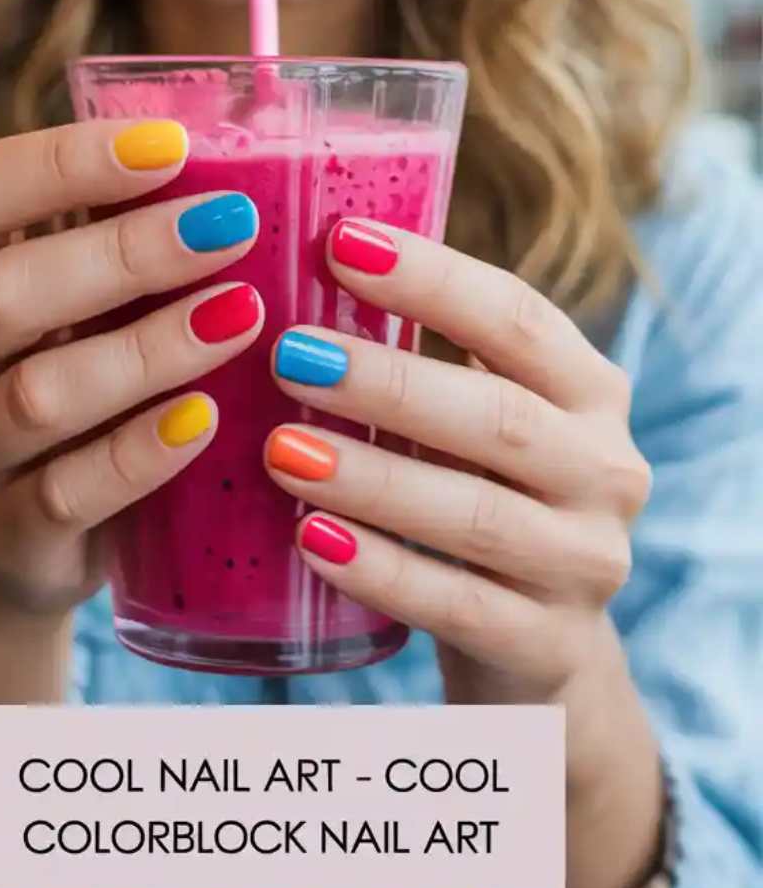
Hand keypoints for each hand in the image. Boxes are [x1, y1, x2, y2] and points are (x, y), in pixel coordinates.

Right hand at [0, 119, 263, 623]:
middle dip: (126, 253)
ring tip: (241, 314)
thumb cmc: (71, 376)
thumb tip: (242, 145)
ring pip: (37, 395)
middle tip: (233, 225)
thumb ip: (125, 229)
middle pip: (1, 292)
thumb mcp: (80, 301)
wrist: (28, 536)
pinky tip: (205, 416)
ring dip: (148, 349)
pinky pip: (66, 491)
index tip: (174, 148)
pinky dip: (140, 452)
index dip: (64, 163)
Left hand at [263, 217, 652, 711]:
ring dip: (373, 479)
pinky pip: (458, 605)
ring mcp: (585, 562)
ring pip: (476, 515)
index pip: (518, 319)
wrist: (541, 646)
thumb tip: (290, 271)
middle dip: (390, 384)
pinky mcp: (551, 645)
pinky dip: (382, 572)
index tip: (340, 242)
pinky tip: (312, 541)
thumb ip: (422, 358)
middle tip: (289, 355)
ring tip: (281, 450)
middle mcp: (606, 469)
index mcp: (589, 391)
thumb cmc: (481, 494)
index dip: (433, 279)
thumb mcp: (478, 420)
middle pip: (499, 418)